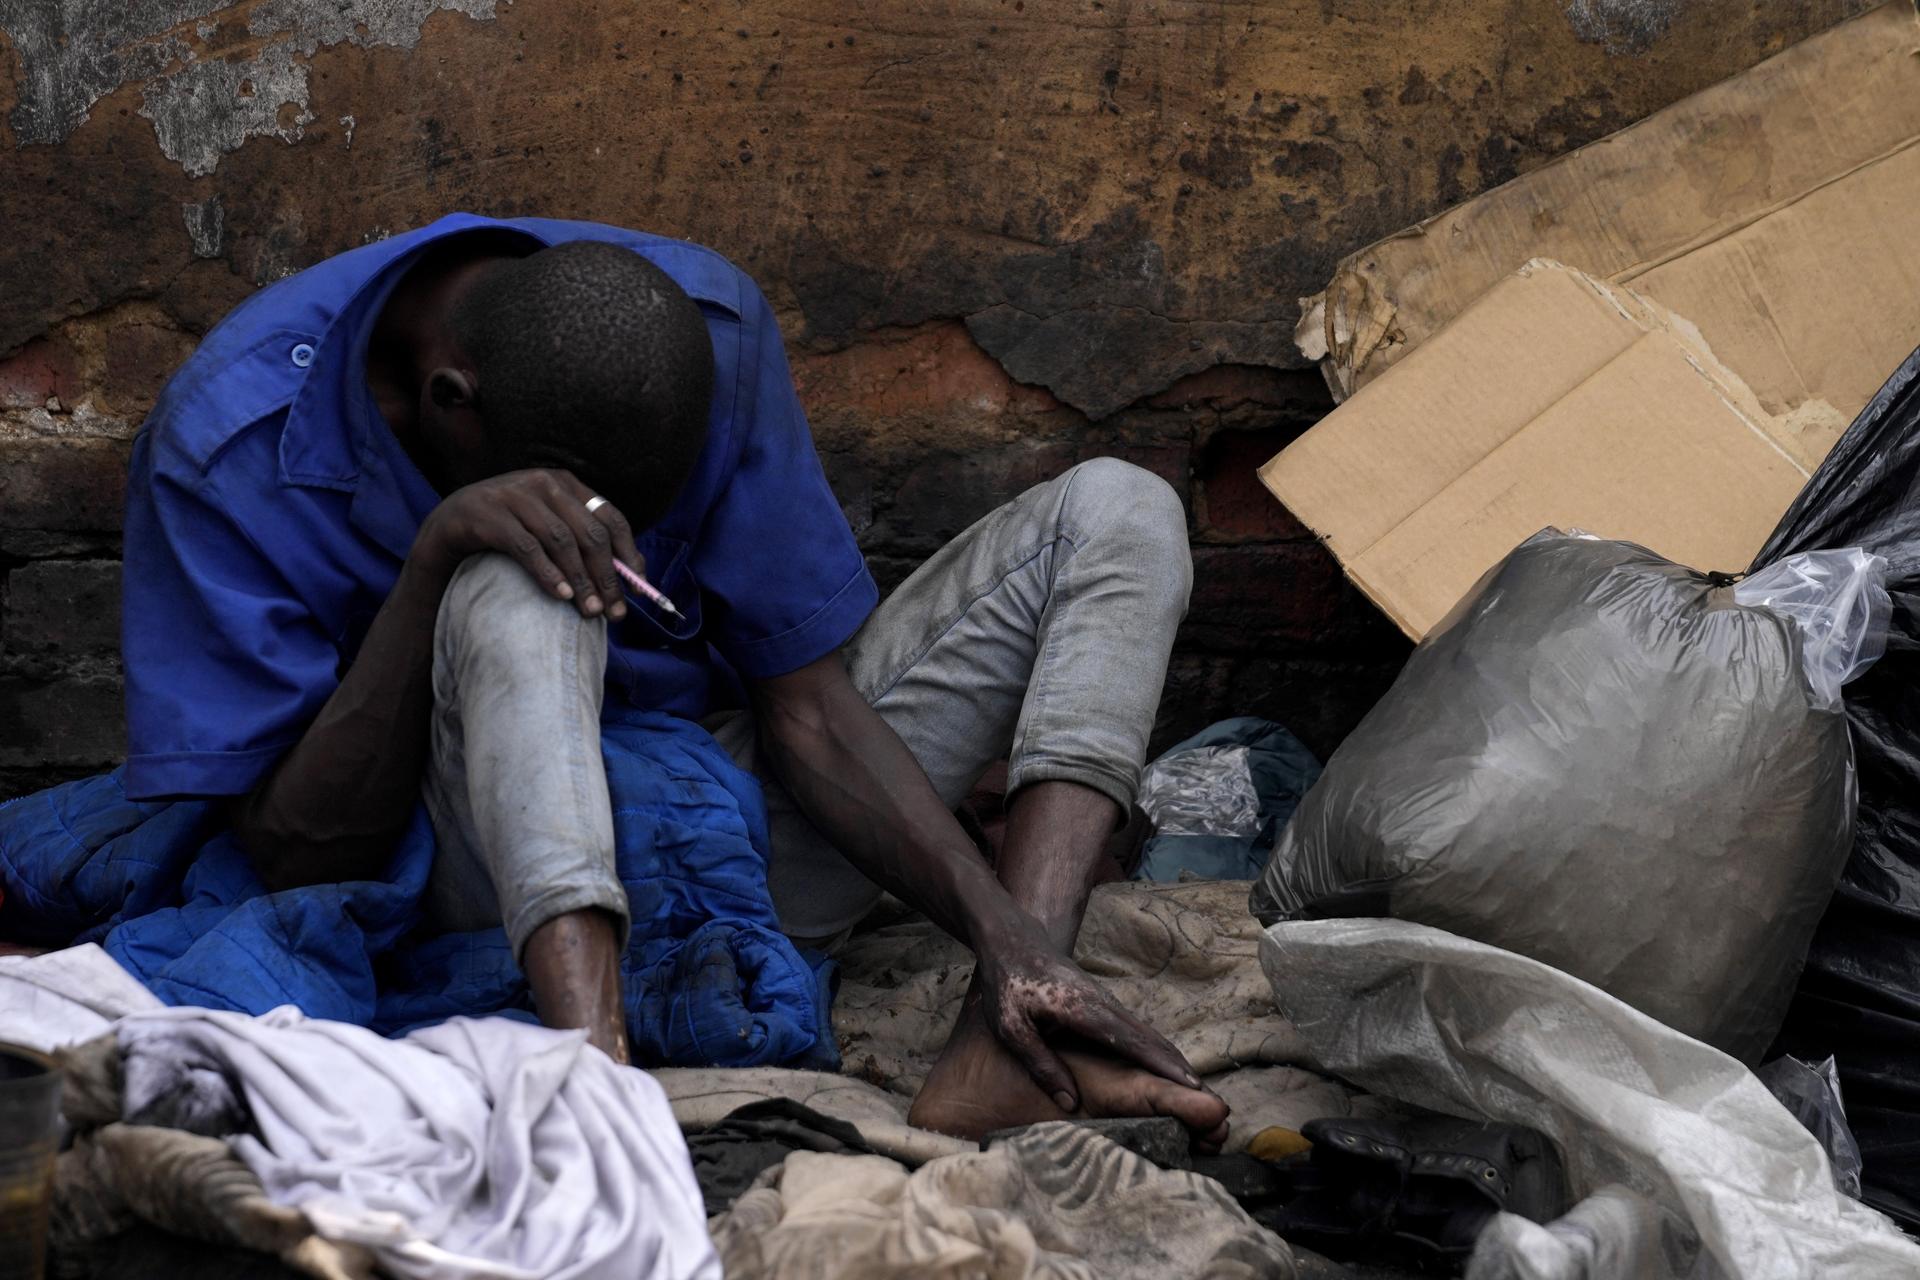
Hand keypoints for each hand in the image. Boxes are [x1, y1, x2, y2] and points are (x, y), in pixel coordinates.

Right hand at [412, 469, 643, 619]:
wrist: (448, 527)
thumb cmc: (508, 532)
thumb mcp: (548, 529)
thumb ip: (582, 543)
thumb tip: (632, 578)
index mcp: (565, 484)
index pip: (610, 518)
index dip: (629, 556)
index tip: (639, 590)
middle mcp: (542, 483)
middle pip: (589, 533)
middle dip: (606, 577)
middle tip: (615, 612)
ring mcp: (513, 495)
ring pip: (561, 541)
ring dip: (580, 580)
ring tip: (590, 612)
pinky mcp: (487, 514)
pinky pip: (526, 547)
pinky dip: (547, 573)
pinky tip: (561, 596)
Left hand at [972, 914, 1204, 1110]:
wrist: (1012, 939)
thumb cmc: (1007, 983)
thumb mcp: (1010, 1027)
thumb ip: (1039, 1063)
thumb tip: (1069, 1103)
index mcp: (1081, 1009)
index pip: (1129, 1041)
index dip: (1160, 1065)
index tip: (1190, 1086)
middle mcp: (1102, 1003)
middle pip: (1148, 1038)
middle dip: (1179, 1068)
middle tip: (1209, 1100)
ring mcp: (1105, 1001)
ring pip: (1146, 1033)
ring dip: (1171, 1059)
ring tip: (1196, 1091)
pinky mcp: (1102, 1003)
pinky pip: (1135, 1029)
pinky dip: (1156, 1049)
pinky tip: (1166, 1066)